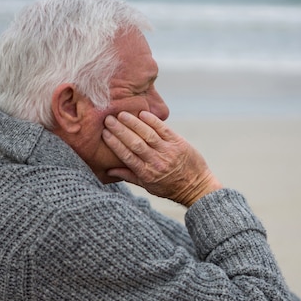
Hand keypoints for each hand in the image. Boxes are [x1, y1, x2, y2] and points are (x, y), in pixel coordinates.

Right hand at [102, 111, 221, 206]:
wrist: (196, 187)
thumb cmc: (169, 187)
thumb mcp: (148, 186)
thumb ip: (128, 176)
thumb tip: (108, 171)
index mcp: (147, 173)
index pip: (127, 156)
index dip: (115, 144)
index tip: (105, 133)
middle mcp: (157, 162)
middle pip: (135, 143)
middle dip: (120, 130)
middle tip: (109, 119)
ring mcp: (168, 151)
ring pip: (148, 134)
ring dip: (133, 123)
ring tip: (122, 114)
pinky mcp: (179, 143)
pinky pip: (163, 129)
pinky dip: (152, 121)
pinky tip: (142, 113)